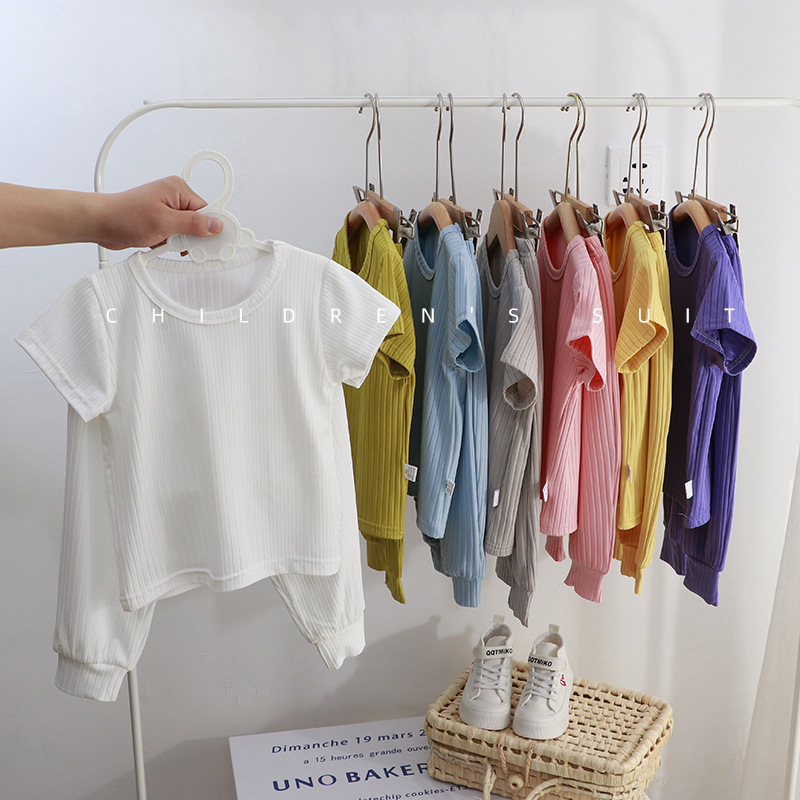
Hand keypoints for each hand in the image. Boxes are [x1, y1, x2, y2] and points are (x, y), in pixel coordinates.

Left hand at [95, 176, 222, 249]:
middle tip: (185, 245)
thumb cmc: (124, 216)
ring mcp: (167, 209)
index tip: (220, 244)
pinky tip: (162, 244)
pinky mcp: (161, 220)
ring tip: (165, 242)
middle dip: (193, 237)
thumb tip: (216, 225)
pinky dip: (172, 243)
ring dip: (180, 241)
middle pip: (199, 221)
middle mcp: (174, 197)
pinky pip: (176, 234)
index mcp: (178, 189)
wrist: (100, 223)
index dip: (213, 228)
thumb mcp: (164, 222)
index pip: (207, 210)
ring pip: (188, 230)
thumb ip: (193, 224)